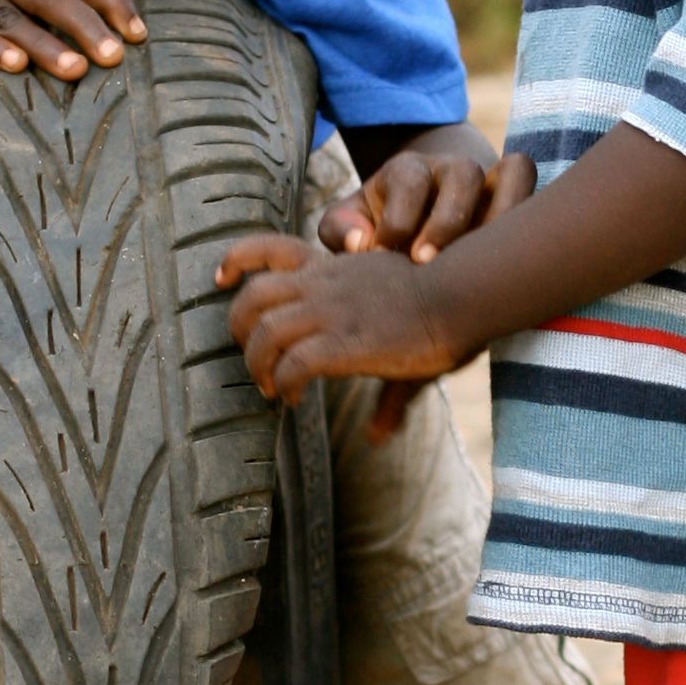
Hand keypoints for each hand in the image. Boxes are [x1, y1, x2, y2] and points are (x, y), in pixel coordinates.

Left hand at [220, 231, 461, 428]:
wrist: (464, 294)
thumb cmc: (440, 302)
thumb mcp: (401, 321)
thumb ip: (379, 362)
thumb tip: (376, 437)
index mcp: (333, 266)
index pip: (270, 247)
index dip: (237, 260)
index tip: (221, 278)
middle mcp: (324, 284)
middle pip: (253, 294)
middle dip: (239, 328)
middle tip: (252, 357)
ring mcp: (333, 312)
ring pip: (265, 330)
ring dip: (257, 363)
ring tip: (269, 387)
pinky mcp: (346, 342)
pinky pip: (294, 363)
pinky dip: (283, 384)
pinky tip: (291, 399)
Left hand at [317, 146, 536, 263]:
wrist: (417, 214)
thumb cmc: (380, 228)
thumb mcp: (350, 225)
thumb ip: (341, 232)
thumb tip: (362, 243)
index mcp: (407, 171)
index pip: (409, 182)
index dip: (398, 222)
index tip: (384, 256)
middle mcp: (451, 170)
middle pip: (463, 174)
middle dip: (446, 222)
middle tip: (425, 262)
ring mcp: (489, 182)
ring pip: (509, 173)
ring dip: (497, 219)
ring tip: (476, 263)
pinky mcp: (514, 199)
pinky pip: (526, 179)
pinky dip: (526, 206)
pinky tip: (505, 255)